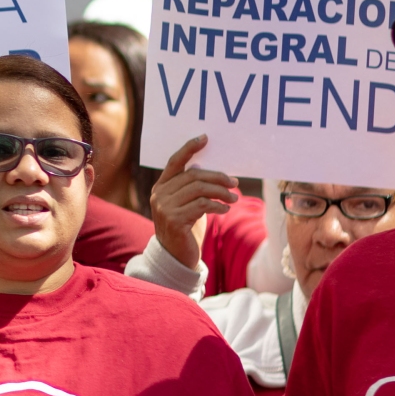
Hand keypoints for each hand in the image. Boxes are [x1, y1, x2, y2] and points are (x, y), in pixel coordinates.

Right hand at [149, 135, 236, 268]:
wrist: (176, 256)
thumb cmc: (186, 227)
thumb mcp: (188, 204)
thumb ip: (192, 188)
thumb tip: (210, 170)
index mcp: (161, 187)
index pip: (174, 162)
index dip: (189, 148)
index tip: (205, 138)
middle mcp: (159, 194)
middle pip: (193, 176)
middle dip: (218, 177)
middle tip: (235, 183)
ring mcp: (164, 207)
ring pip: (199, 189)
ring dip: (221, 192)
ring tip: (234, 199)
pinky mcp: (174, 220)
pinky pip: (202, 205)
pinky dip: (217, 205)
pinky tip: (225, 210)